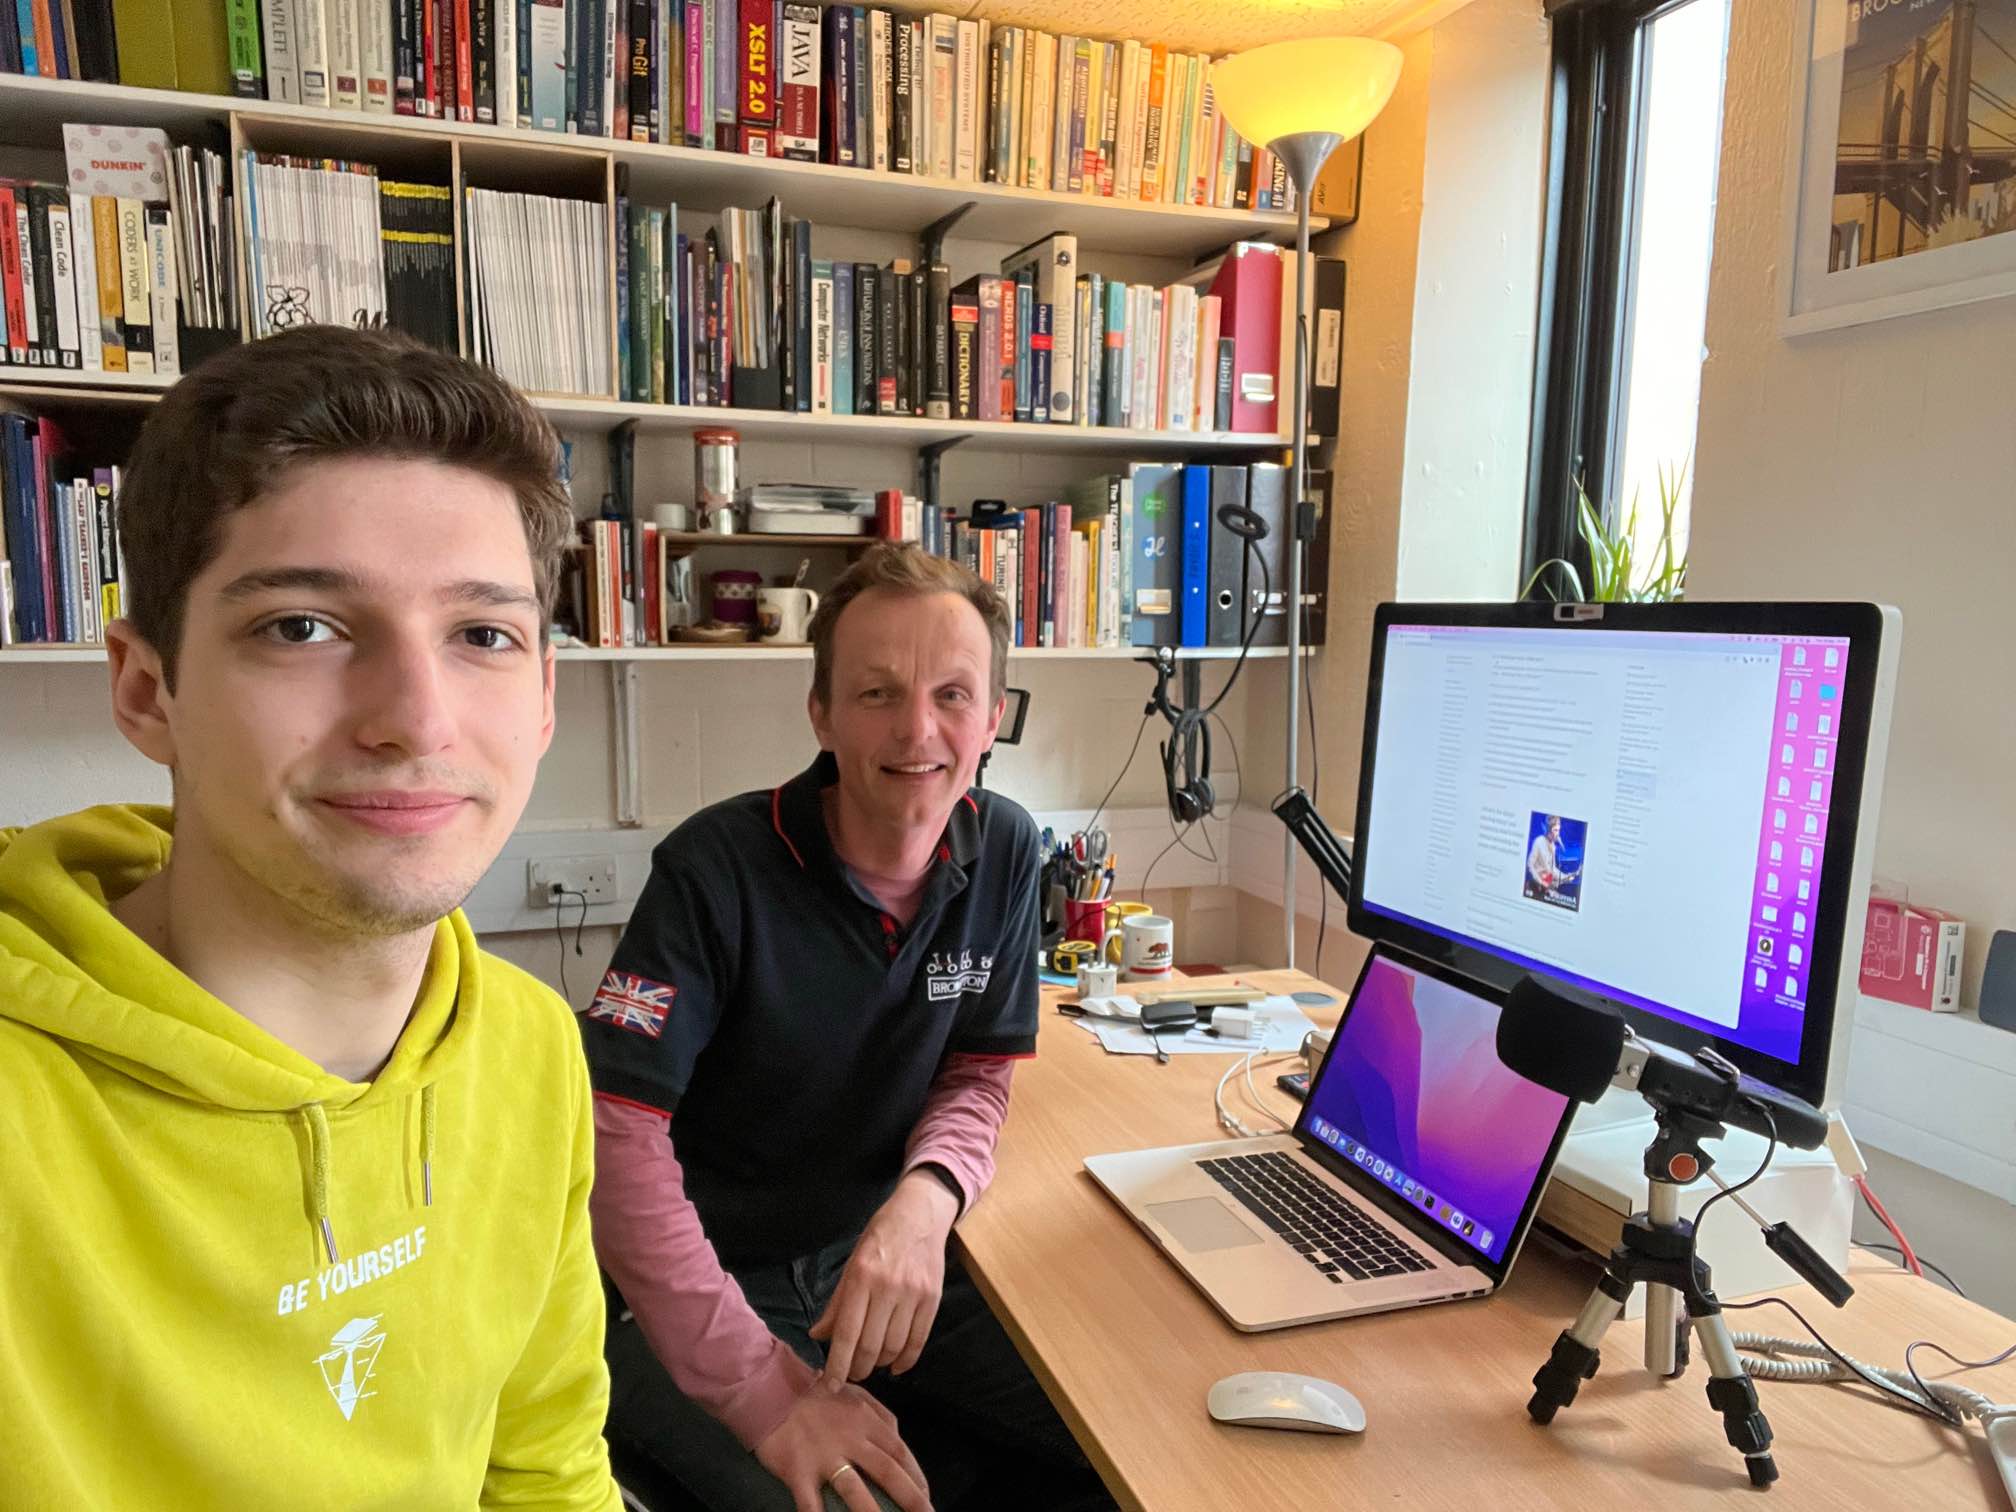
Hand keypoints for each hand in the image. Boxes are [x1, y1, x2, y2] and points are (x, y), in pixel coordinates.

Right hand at [754, 1384, 931, 1511]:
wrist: (769, 1389)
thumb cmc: (813, 1394)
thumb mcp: (853, 1393)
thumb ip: (879, 1414)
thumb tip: (898, 1438)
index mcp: (865, 1420)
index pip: (899, 1452)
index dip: (917, 1477)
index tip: (926, 1497)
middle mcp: (850, 1438)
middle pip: (888, 1471)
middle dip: (911, 1499)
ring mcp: (823, 1456)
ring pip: (855, 1491)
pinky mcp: (798, 1470)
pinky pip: (811, 1503)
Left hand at [810, 1171, 958, 1385]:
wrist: (920, 1214)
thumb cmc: (880, 1237)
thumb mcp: (852, 1263)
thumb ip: (837, 1303)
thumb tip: (818, 1336)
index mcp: (862, 1277)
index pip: (847, 1333)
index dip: (838, 1364)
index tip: (830, 1385)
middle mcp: (888, 1287)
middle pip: (871, 1345)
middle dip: (858, 1368)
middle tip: (851, 1375)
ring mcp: (913, 1294)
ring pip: (894, 1346)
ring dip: (880, 1363)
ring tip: (871, 1364)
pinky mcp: (933, 1298)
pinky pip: (918, 1340)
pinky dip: (906, 1360)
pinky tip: (895, 1366)